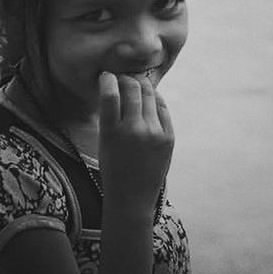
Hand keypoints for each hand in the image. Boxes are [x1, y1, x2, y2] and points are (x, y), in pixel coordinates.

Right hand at [98, 72, 173, 214]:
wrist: (132, 198)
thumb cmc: (113, 168)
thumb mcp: (103, 142)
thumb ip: (110, 116)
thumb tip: (117, 86)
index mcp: (112, 132)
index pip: (110, 94)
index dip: (108, 79)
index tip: (107, 75)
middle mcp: (134, 130)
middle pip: (133, 89)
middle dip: (127, 78)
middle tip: (124, 77)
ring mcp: (154, 133)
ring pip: (150, 95)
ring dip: (142, 85)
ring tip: (137, 83)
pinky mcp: (169, 138)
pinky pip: (163, 108)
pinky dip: (156, 99)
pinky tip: (150, 97)